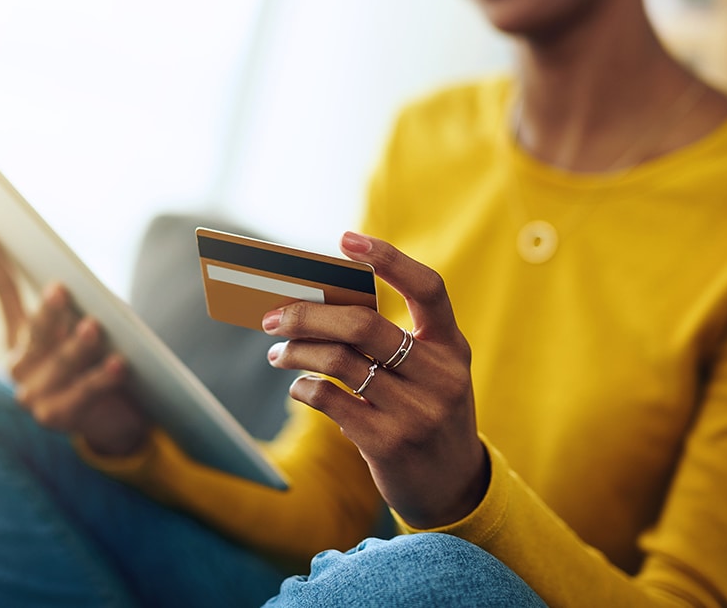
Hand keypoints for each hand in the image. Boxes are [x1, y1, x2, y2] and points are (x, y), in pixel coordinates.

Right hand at [0, 227, 149, 456]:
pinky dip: (100, 378)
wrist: (111, 420)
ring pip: (59, 362)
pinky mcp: (54, 418)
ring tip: (94, 327)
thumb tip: (82, 291)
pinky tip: (117, 364)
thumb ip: (76, 312)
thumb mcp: (82, 333)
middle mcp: (19, 364)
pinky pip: (82, 394)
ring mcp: (32, 394)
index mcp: (20, 336)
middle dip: (49, 310)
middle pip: (35, 331)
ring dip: (77, 345)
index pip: (5, 293)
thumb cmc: (97, 363)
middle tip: (60, 288)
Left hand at [262, 231, 488, 527]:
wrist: (453, 487)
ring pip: (339, 361)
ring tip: (277, 352)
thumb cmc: (427, 411)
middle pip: (363, 325)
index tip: (346, 240)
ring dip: (296, 351)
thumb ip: (387, 341)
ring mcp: (417, 411)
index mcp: (452, 346)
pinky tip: (298, 386)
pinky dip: (304, 387)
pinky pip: (331, 400)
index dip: (390, 259)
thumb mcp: (428, 372)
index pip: (428, 288)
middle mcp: (440, 375)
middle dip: (308, 315)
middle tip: (273, 317)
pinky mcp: (389, 443)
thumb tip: (314, 307)